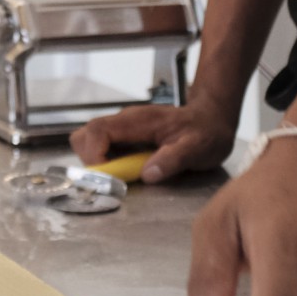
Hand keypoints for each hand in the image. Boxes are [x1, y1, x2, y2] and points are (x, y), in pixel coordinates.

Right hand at [70, 98, 237, 182]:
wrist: (212, 117)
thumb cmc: (206, 131)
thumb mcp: (197, 148)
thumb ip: (172, 159)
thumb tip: (147, 174)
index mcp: (138, 121)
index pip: (97, 130)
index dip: (93, 155)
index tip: (108, 176)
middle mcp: (124, 121)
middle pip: (84, 135)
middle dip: (90, 160)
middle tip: (112, 178)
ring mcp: (123, 128)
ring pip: (89, 142)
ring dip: (98, 163)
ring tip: (123, 175)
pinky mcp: (125, 136)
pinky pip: (103, 148)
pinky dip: (107, 163)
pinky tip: (128, 171)